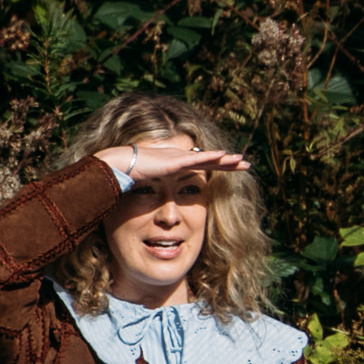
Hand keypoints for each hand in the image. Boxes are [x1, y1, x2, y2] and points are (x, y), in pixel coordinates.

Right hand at [113, 131, 247, 187]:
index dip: (219, 167)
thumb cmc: (129, 177)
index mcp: (176, 165)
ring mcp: (177, 158)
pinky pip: (196, 159)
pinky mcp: (173, 161)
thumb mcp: (150, 187)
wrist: (117, 167)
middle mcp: (179, 159)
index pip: (203, 166)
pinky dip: (211, 158)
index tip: (234, 168)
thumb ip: (158, 192)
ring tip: (242, 160)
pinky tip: (224, 156)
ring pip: (207, 158)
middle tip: (246, 164)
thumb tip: (162, 207)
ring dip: (225, 159)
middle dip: (229, 162)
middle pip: (210, 160)